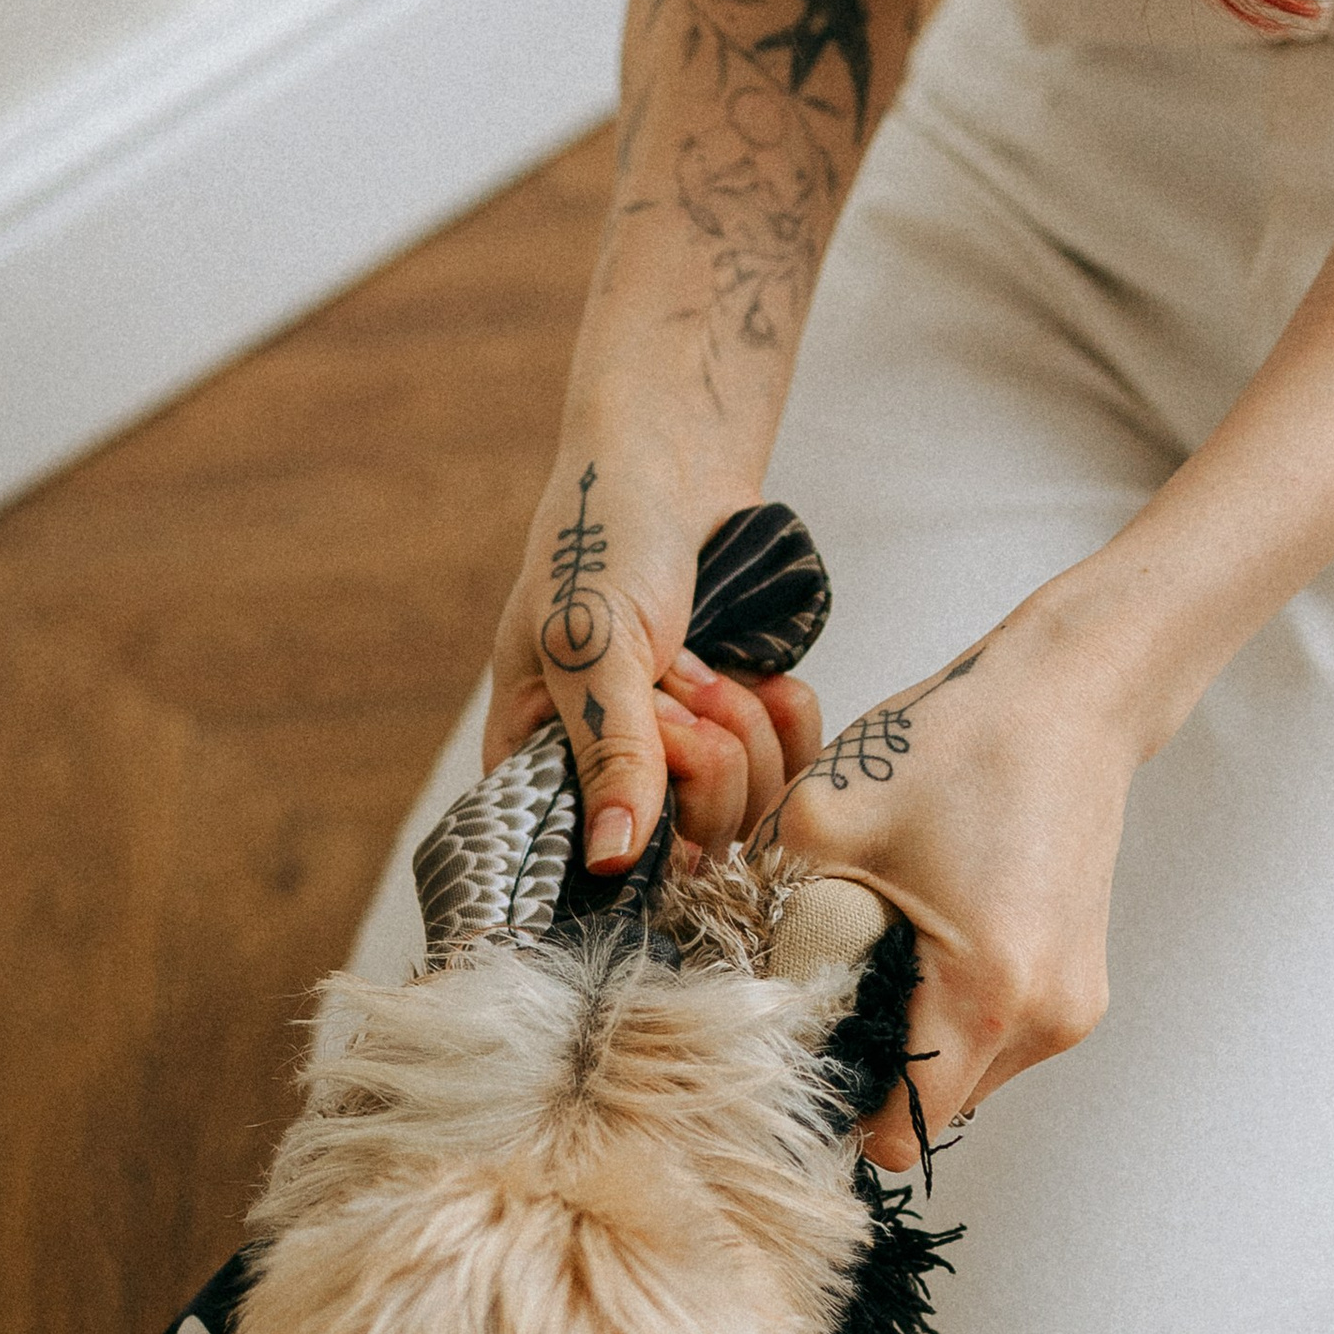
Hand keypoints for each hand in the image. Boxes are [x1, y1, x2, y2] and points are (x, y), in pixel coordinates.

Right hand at [486, 448, 820, 865]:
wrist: (673, 472)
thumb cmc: (601, 541)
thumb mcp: (590, 643)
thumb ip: (609, 750)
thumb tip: (611, 860)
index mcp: (540, 775)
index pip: (600, 862)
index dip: (649, 812)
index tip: (656, 732)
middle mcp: (611, 789)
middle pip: (691, 846)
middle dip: (706, 748)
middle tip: (677, 672)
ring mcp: (684, 773)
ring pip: (750, 814)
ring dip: (747, 724)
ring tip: (708, 660)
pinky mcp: (747, 746)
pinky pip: (794, 774)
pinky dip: (789, 716)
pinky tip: (759, 670)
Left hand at [764, 606, 1143, 1172]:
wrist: (1068, 694)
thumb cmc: (953, 745)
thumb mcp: (822, 825)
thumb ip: (767, 922)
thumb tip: (725, 995)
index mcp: (985, 991)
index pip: (896, 1129)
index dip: (834, 1106)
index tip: (793, 1056)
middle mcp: (1044, 1019)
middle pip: (927, 1107)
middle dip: (868, 1065)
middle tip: (825, 986)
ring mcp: (1071, 1008)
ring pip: (960, 1077)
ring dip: (909, 1037)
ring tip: (877, 950)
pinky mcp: (1078, 988)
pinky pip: (991, 1039)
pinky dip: (946, 1011)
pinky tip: (921, 938)